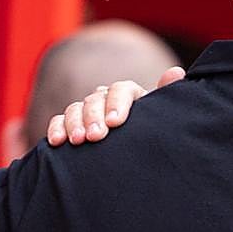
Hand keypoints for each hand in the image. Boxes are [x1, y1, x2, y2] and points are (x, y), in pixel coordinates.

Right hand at [47, 66, 185, 145]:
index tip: (115, 123)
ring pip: (76, 108)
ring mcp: (88, 112)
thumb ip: (166, 96)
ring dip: (74, 123)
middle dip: (94, 117)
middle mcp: (107, 100)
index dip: (117, 103)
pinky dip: (56, 129)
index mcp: (131, 96)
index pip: (121, 89)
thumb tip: (176, 72)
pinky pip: (59, 121)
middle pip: (95, 99)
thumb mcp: (160, 117)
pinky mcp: (72, 126)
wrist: (137, 160)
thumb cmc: (152, 135)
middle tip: (95, 136)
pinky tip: (57, 142)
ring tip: (77, 141)